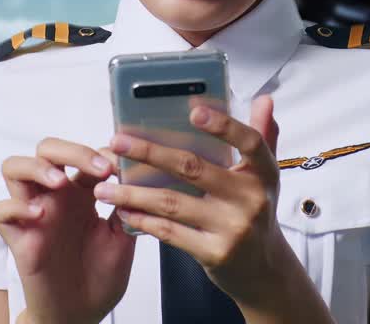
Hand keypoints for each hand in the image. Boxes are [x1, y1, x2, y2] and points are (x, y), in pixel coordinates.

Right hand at [0, 138, 136, 323]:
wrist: (81, 314)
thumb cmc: (100, 277)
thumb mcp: (123, 240)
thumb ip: (127, 209)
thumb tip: (135, 178)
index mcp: (82, 193)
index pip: (83, 154)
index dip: (102, 153)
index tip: (122, 167)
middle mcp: (55, 198)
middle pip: (46, 149)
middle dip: (72, 150)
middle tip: (99, 168)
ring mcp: (33, 214)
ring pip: (14, 168)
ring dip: (36, 167)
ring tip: (60, 182)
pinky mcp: (18, 238)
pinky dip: (14, 206)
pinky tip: (38, 215)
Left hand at [92, 95, 292, 307]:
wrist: (264, 270)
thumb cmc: (256, 213)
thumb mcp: (264, 176)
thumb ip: (263, 136)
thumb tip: (264, 99)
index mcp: (264, 173)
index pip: (249, 142)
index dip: (223, 125)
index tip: (193, 109)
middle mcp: (251, 199)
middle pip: (193, 168)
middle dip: (149, 153)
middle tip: (118, 141)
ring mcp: (232, 228)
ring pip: (172, 203)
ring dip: (134, 192)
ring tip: (105, 187)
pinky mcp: (215, 253)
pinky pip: (170, 232)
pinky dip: (143, 220)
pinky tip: (123, 211)